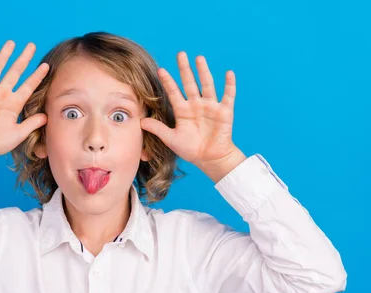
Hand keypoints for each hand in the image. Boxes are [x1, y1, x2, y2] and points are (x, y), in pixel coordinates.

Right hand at [0, 41, 48, 160]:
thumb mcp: (18, 134)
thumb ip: (32, 124)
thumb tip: (47, 116)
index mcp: (13, 104)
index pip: (28, 86)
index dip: (37, 76)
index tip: (46, 66)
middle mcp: (2, 94)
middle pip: (14, 72)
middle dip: (23, 59)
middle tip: (31, 46)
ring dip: (3, 55)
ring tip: (11, 43)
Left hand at [140, 52, 237, 166]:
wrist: (210, 159)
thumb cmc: (191, 149)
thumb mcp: (171, 139)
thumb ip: (158, 128)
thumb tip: (140, 121)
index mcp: (183, 110)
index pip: (174, 92)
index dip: (168, 82)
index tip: (161, 70)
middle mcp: (196, 105)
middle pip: (190, 83)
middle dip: (184, 69)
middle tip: (180, 54)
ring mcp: (210, 107)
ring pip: (207, 85)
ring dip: (203, 72)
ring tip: (199, 58)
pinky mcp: (224, 112)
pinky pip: (228, 96)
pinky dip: (229, 85)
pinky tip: (229, 73)